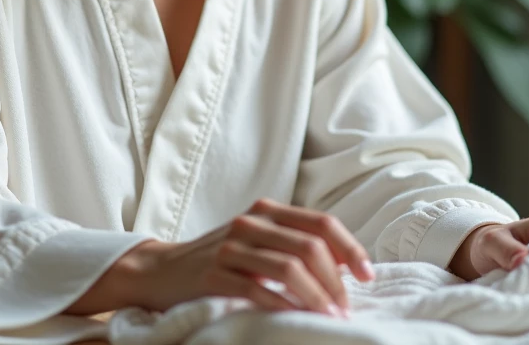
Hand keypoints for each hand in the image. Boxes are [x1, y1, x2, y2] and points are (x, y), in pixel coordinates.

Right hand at [98, 198, 374, 316]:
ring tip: (328, 317)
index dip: (350, 249)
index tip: (367, 275)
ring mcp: (231, 245)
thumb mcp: (257, 242)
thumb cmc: (219, 261)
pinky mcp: (214, 273)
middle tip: (345, 308)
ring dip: (316, 297)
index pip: (322, 223)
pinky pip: (257, 289)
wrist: (160, 271)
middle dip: (336, 282)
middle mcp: (251, 221)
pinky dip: (282, 306)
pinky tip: (293, 318)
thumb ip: (293, 244)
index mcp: (268, 210)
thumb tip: (344, 264)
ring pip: (289, 268)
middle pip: (310, 247)